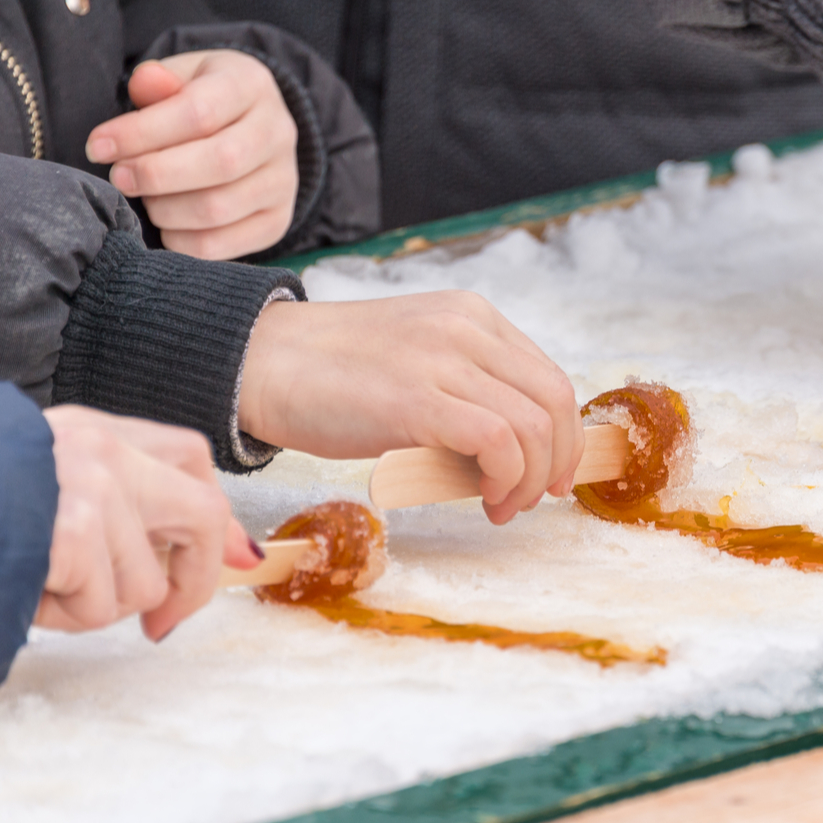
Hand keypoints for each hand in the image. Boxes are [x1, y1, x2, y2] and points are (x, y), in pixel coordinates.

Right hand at [37, 406, 260, 640]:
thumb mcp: (27, 476)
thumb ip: (106, 500)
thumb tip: (200, 555)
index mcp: (89, 430)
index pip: (187, 458)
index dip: (218, 516)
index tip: (238, 558)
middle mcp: (102, 449)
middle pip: (204, 515)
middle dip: (193, 581)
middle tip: (159, 625)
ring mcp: (94, 487)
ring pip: (145, 584)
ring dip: (91, 607)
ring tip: (37, 586)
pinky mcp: (73, 531)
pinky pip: (96, 608)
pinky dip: (56, 616)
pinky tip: (20, 591)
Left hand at [86, 50, 299, 260]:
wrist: (252, 128)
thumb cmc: (202, 100)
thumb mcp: (182, 76)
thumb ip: (159, 81)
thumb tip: (146, 84)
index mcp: (252, 86)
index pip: (199, 113)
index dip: (142, 133)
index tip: (97, 147)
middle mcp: (278, 134)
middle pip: (219, 163)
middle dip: (156, 174)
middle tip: (119, 177)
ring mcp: (284, 183)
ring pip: (219, 208)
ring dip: (165, 209)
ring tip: (145, 198)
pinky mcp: (277, 221)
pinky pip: (223, 246)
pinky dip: (181, 241)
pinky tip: (165, 224)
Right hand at [237, 293, 584, 523]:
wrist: (258, 363)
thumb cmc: (331, 378)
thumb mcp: (417, 368)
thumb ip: (467, 395)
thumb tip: (514, 460)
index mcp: (473, 317)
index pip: (548, 378)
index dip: (563, 435)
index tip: (552, 475)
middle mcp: (468, 329)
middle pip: (555, 400)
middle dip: (558, 461)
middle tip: (534, 499)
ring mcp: (445, 359)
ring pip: (535, 425)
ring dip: (530, 480)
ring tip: (500, 505)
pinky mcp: (419, 397)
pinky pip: (499, 441)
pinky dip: (506, 478)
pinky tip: (483, 498)